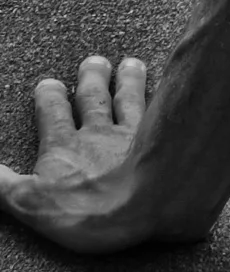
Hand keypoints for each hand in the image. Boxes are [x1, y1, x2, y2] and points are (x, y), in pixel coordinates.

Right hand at [0, 54, 173, 253]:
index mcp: (64, 148)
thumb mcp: (31, 203)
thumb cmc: (89, 209)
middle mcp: (98, 134)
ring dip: (128, 81)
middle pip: (93, 99)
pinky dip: (163, 94)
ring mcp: (133, 133)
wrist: (148, 201)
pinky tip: (170, 86)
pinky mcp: (162, 137)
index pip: (53, 114)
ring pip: (129, 98)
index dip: (50, 98)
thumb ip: (2, 185)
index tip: (49, 85)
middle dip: (91, 79)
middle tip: (94, 62)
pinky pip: (160, 108)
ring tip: (131, 65)